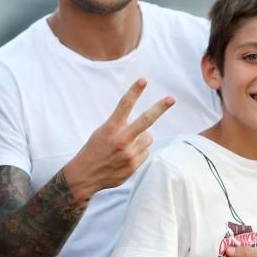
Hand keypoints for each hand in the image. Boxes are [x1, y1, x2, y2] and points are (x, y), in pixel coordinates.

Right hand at [63, 78, 174, 201]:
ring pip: (148, 138)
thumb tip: (144, 125)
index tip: (143, 80)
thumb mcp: (102, 132)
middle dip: (159, 108)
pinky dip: (139, 152)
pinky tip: (125, 157)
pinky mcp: (134, 165)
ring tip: (126, 146)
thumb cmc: (94, 150)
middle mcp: (121, 140)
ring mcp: (129, 154)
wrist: (85, 176)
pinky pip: (146, 152)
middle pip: (145, 120)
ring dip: (142, 138)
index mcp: (110, 128)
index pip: (124, 105)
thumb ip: (120, 126)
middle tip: (171, 99)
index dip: (134, 91)